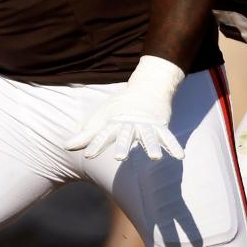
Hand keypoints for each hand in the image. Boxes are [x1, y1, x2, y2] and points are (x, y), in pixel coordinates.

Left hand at [66, 55, 184, 162]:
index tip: (88, 154)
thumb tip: (66, 146)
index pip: (103, 134)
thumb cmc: (119, 108)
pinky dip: (173, 145)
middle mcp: (129, 123)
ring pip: (148, 136)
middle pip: (126, 135)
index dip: (96, 143)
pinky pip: (168, 137)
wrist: (147, 88)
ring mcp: (146, 124)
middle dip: (123, 145)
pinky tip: (180, 156)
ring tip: (155, 158)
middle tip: (120, 157)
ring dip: (152, 146)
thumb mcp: (101, 119)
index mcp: (114, 122)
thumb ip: (87, 136)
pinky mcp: (160, 125)